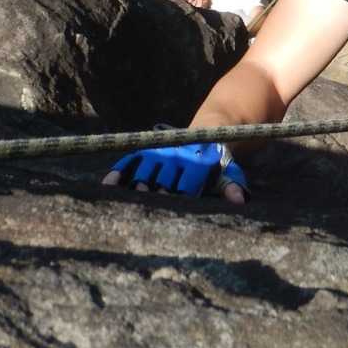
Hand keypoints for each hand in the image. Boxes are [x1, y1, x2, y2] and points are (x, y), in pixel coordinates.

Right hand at [103, 141, 248, 201]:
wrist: (210, 134)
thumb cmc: (218, 166)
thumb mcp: (229, 174)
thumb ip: (231, 186)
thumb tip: (239, 200)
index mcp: (199, 162)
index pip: (187, 183)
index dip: (180, 196)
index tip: (171, 211)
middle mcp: (178, 154)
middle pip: (163, 178)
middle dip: (155, 194)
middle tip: (146, 212)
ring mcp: (162, 151)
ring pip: (144, 168)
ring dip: (136, 185)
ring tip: (125, 205)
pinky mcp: (150, 150)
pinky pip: (131, 159)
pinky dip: (119, 170)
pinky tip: (108, 184)